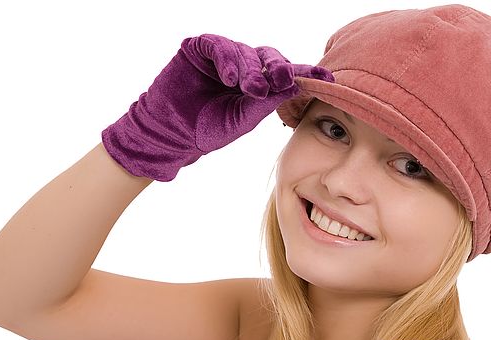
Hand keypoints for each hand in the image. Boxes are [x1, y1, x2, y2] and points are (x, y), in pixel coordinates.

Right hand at [101, 34, 333, 181]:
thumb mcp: (242, 120)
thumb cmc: (203, 131)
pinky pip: (218, 44)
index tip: (327, 77)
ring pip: (245, 51)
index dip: (304, 72)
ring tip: (248, 87)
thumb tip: (297, 84)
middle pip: (268, 57)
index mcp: (255, 85)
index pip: (283, 73)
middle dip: (276, 69)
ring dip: (250, 69)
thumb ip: (268, 101)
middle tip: (280, 82)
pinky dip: (227, 57)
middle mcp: (240, 66)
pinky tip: (230, 76)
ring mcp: (219, 56)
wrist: (170, 136)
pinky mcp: (198, 48)